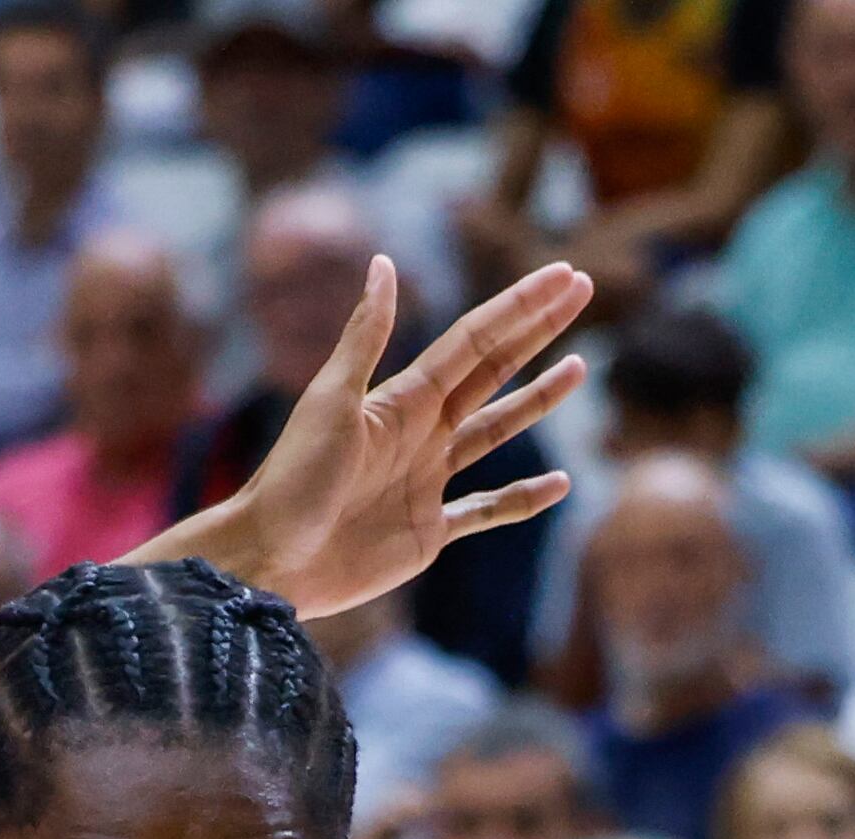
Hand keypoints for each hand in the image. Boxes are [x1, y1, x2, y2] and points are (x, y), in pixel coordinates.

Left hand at [190, 258, 590, 620]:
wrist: (271, 560)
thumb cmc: (293, 480)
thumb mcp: (330, 402)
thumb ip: (365, 336)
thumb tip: (383, 262)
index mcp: (404, 399)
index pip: (476, 341)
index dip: (522, 308)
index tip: (564, 276)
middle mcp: (422, 432)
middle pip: (494, 372)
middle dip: (539, 332)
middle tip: (583, 291)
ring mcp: (429, 480)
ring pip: (497, 432)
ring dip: (537, 401)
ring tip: (579, 369)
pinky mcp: (430, 530)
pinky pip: (487, 508)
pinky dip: (523, 499)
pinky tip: (558, 484)